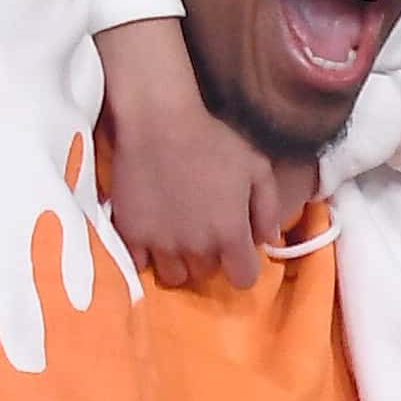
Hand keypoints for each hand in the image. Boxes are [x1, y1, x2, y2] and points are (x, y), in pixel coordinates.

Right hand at [95, 18, 293, 288]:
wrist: (156, 121)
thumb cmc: (211, 139)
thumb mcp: (256, 166)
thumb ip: (268, 207)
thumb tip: (269, 239)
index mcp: (230, 233)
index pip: (244, 279)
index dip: (242, 266)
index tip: (235, 248)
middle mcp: (196, 247)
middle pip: (206, 274)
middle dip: (209, 257)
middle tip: (203, 230)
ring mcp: (161, 243)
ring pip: (174, 276)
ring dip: (179, 261)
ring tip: (177, 236)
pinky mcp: (130, 235)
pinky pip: (140, 265)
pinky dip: (147, 255)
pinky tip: (152, 234)